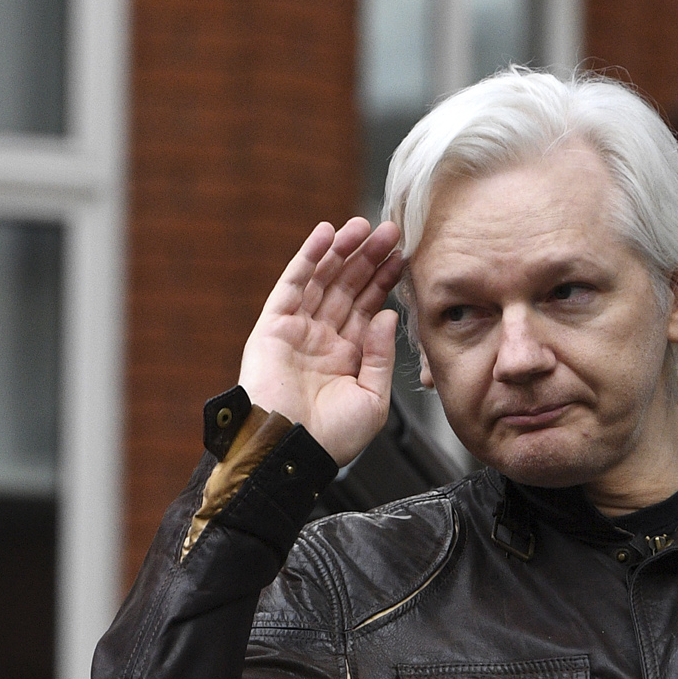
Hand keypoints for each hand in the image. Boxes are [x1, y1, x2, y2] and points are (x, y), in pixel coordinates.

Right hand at [239, 218, 405, 464]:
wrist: (291, 452)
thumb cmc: (331, 439)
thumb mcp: (373, 399)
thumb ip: (382, 356)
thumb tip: (389, 314)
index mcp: (347, 357)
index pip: (369, 308)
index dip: (385, 280)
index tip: (404, 255)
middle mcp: (322, 339)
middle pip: (348, 288)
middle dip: (369, 258)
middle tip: (391, 231)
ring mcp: (297, 330)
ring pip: (323, 280)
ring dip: (342, 250)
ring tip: (364, 226)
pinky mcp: (273, 326)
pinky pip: (292, 285)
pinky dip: (308, 257)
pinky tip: (325, 234)